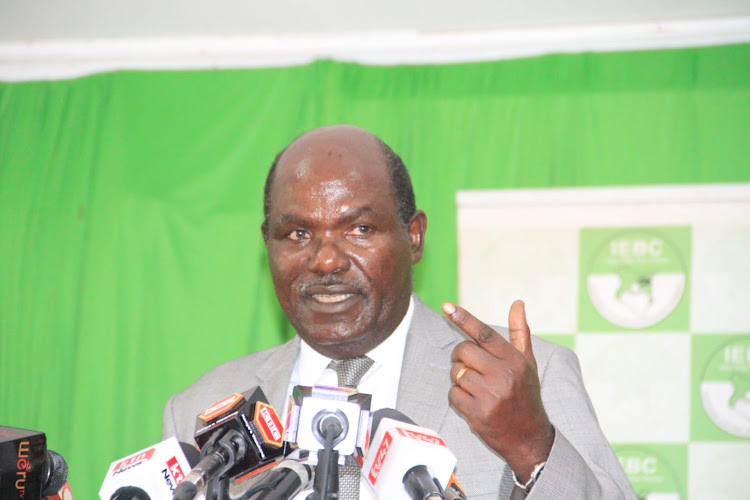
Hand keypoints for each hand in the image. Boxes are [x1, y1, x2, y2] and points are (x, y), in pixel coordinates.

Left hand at [443, 300, 553, 481]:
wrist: (529, 437)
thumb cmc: (525, 394)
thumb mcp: (527, 363)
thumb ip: (520, 332)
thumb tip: (518, 303)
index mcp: (515, 360)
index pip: (484, 334)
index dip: (464, 318)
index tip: (446, 306)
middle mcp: (503, 375)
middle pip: (463, 351)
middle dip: (459, 356)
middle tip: (468, 364)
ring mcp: (490, 395)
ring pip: (456, 373)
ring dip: (459, 378)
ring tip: (476, 387)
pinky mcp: (477, 413)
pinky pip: (453, 394)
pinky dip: (458, 397)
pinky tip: (472, 402)